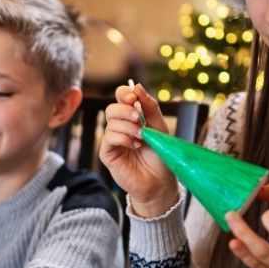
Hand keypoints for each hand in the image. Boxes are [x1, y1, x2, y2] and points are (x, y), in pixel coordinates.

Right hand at [98, 82, 178, 216]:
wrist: (160, 181)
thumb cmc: (160, 154)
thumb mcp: (159, 126)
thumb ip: (149, 107)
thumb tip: (137, 86)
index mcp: (131, 117)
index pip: (120, 97)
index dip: (124, 93)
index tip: (134, 97)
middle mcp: (119, 127)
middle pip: (112, 108)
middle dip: (124, 110)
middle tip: (138, 118)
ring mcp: (112, 140)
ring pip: (111, 123)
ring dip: (128, 127)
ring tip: (141, 136)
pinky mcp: (108, 154)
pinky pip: (109, 138)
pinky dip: (123, 138)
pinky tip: (134, 145)